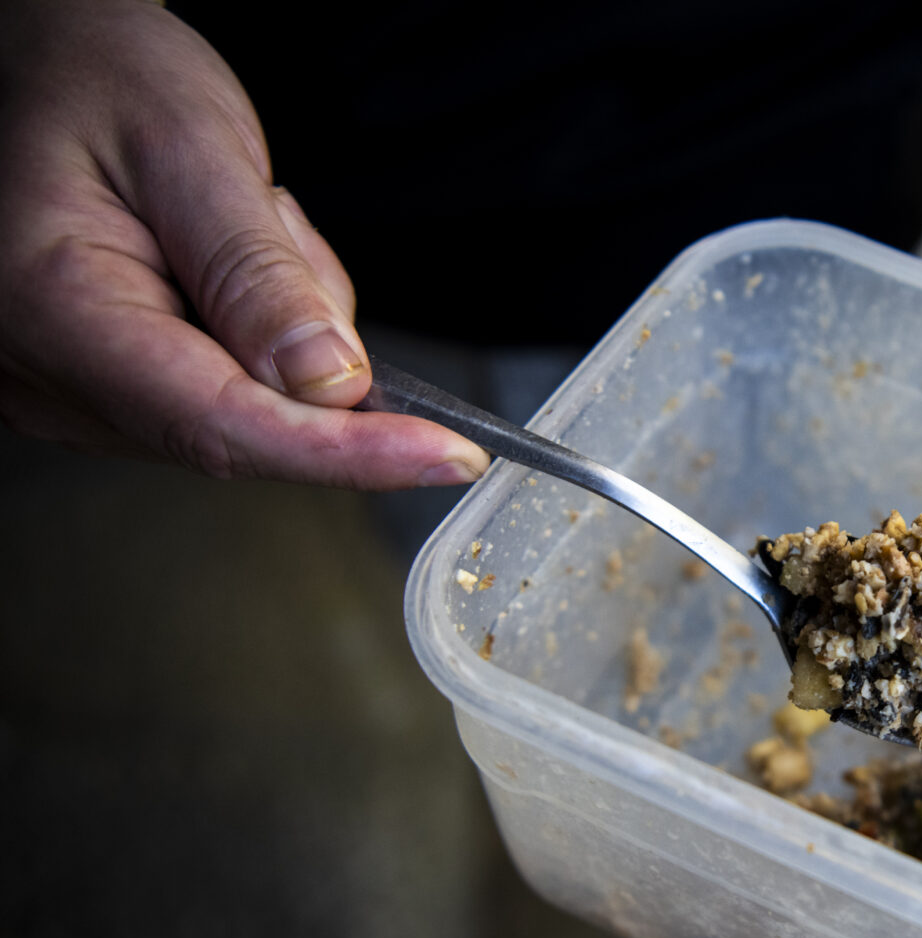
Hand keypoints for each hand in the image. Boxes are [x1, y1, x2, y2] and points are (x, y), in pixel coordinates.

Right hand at [0, 0, 488, 487]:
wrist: (38, 62)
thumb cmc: (92, 77)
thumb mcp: (188, 146)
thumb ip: (258, 272)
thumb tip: (330, 382)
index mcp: (54, 311)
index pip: (226, 425)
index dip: (348, 453)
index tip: (448, 458)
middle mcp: (46, 377)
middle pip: (242, 427)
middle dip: (309, 351)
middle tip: (276, 228)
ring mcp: (70, 393)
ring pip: (245, 411)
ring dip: (279, 333)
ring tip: (230, 226)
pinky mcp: (102, 392)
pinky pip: (224, 393)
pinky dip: (256, 336)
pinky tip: (220, 261)